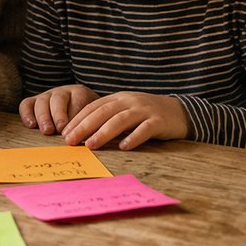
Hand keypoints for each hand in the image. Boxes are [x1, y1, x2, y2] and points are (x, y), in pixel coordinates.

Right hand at [19, 84, 98, 134]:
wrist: (78, 108)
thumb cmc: (86, 118)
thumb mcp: (93, 118)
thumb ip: (91, 124)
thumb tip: (87, 137)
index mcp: (80, 93)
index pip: (77, 101)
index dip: (74, 115)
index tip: (73, 130)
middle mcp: (62, 92)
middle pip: (58, 100)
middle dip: (58, 115)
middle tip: (59, 130)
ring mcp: (47, 95)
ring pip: (42, 101)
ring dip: (44, 117)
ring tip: (47, 131)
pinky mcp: (34, 101)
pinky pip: (26, 104)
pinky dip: (27, 114)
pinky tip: (31, 125)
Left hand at [62, 92, 189, 150]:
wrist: (180, 111)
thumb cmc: (147, 114)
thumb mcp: (126, 111)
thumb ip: (108, 118)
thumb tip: (83, 135)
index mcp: (119, 98)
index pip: (93, 107)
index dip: (78, 119)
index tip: (65, 133)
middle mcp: (130, 101)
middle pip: (103, 112)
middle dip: (85, 126)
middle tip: (70, 140)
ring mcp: (145, 110)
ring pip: (121, 120)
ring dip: (104, 133)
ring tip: (91, 145)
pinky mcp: (159, 121)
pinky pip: (145, 129)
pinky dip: (133, 137)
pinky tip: (124, 147)